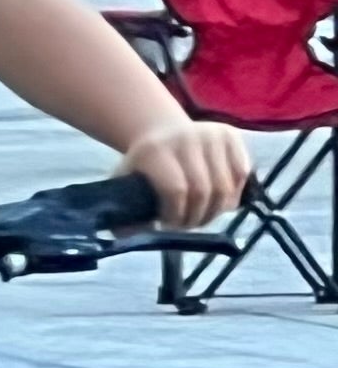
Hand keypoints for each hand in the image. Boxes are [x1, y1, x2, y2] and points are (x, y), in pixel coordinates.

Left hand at [123, 117, 251, 227]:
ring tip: (204, 216)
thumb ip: (124, 209)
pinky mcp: (230, 135)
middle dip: (198, 217)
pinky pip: (242, 174)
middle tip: (189, 226)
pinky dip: (234, 194)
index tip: (170, 225)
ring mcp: (210, 134)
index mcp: (155, 150)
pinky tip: (219, 200)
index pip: (176, 190)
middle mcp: (185, 138)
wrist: (161, 132)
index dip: (177, 214)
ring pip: (225, 186)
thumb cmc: (145, 165)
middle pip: (203, 191)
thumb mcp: (127, 181)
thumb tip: (125, 235)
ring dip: (217, 210)